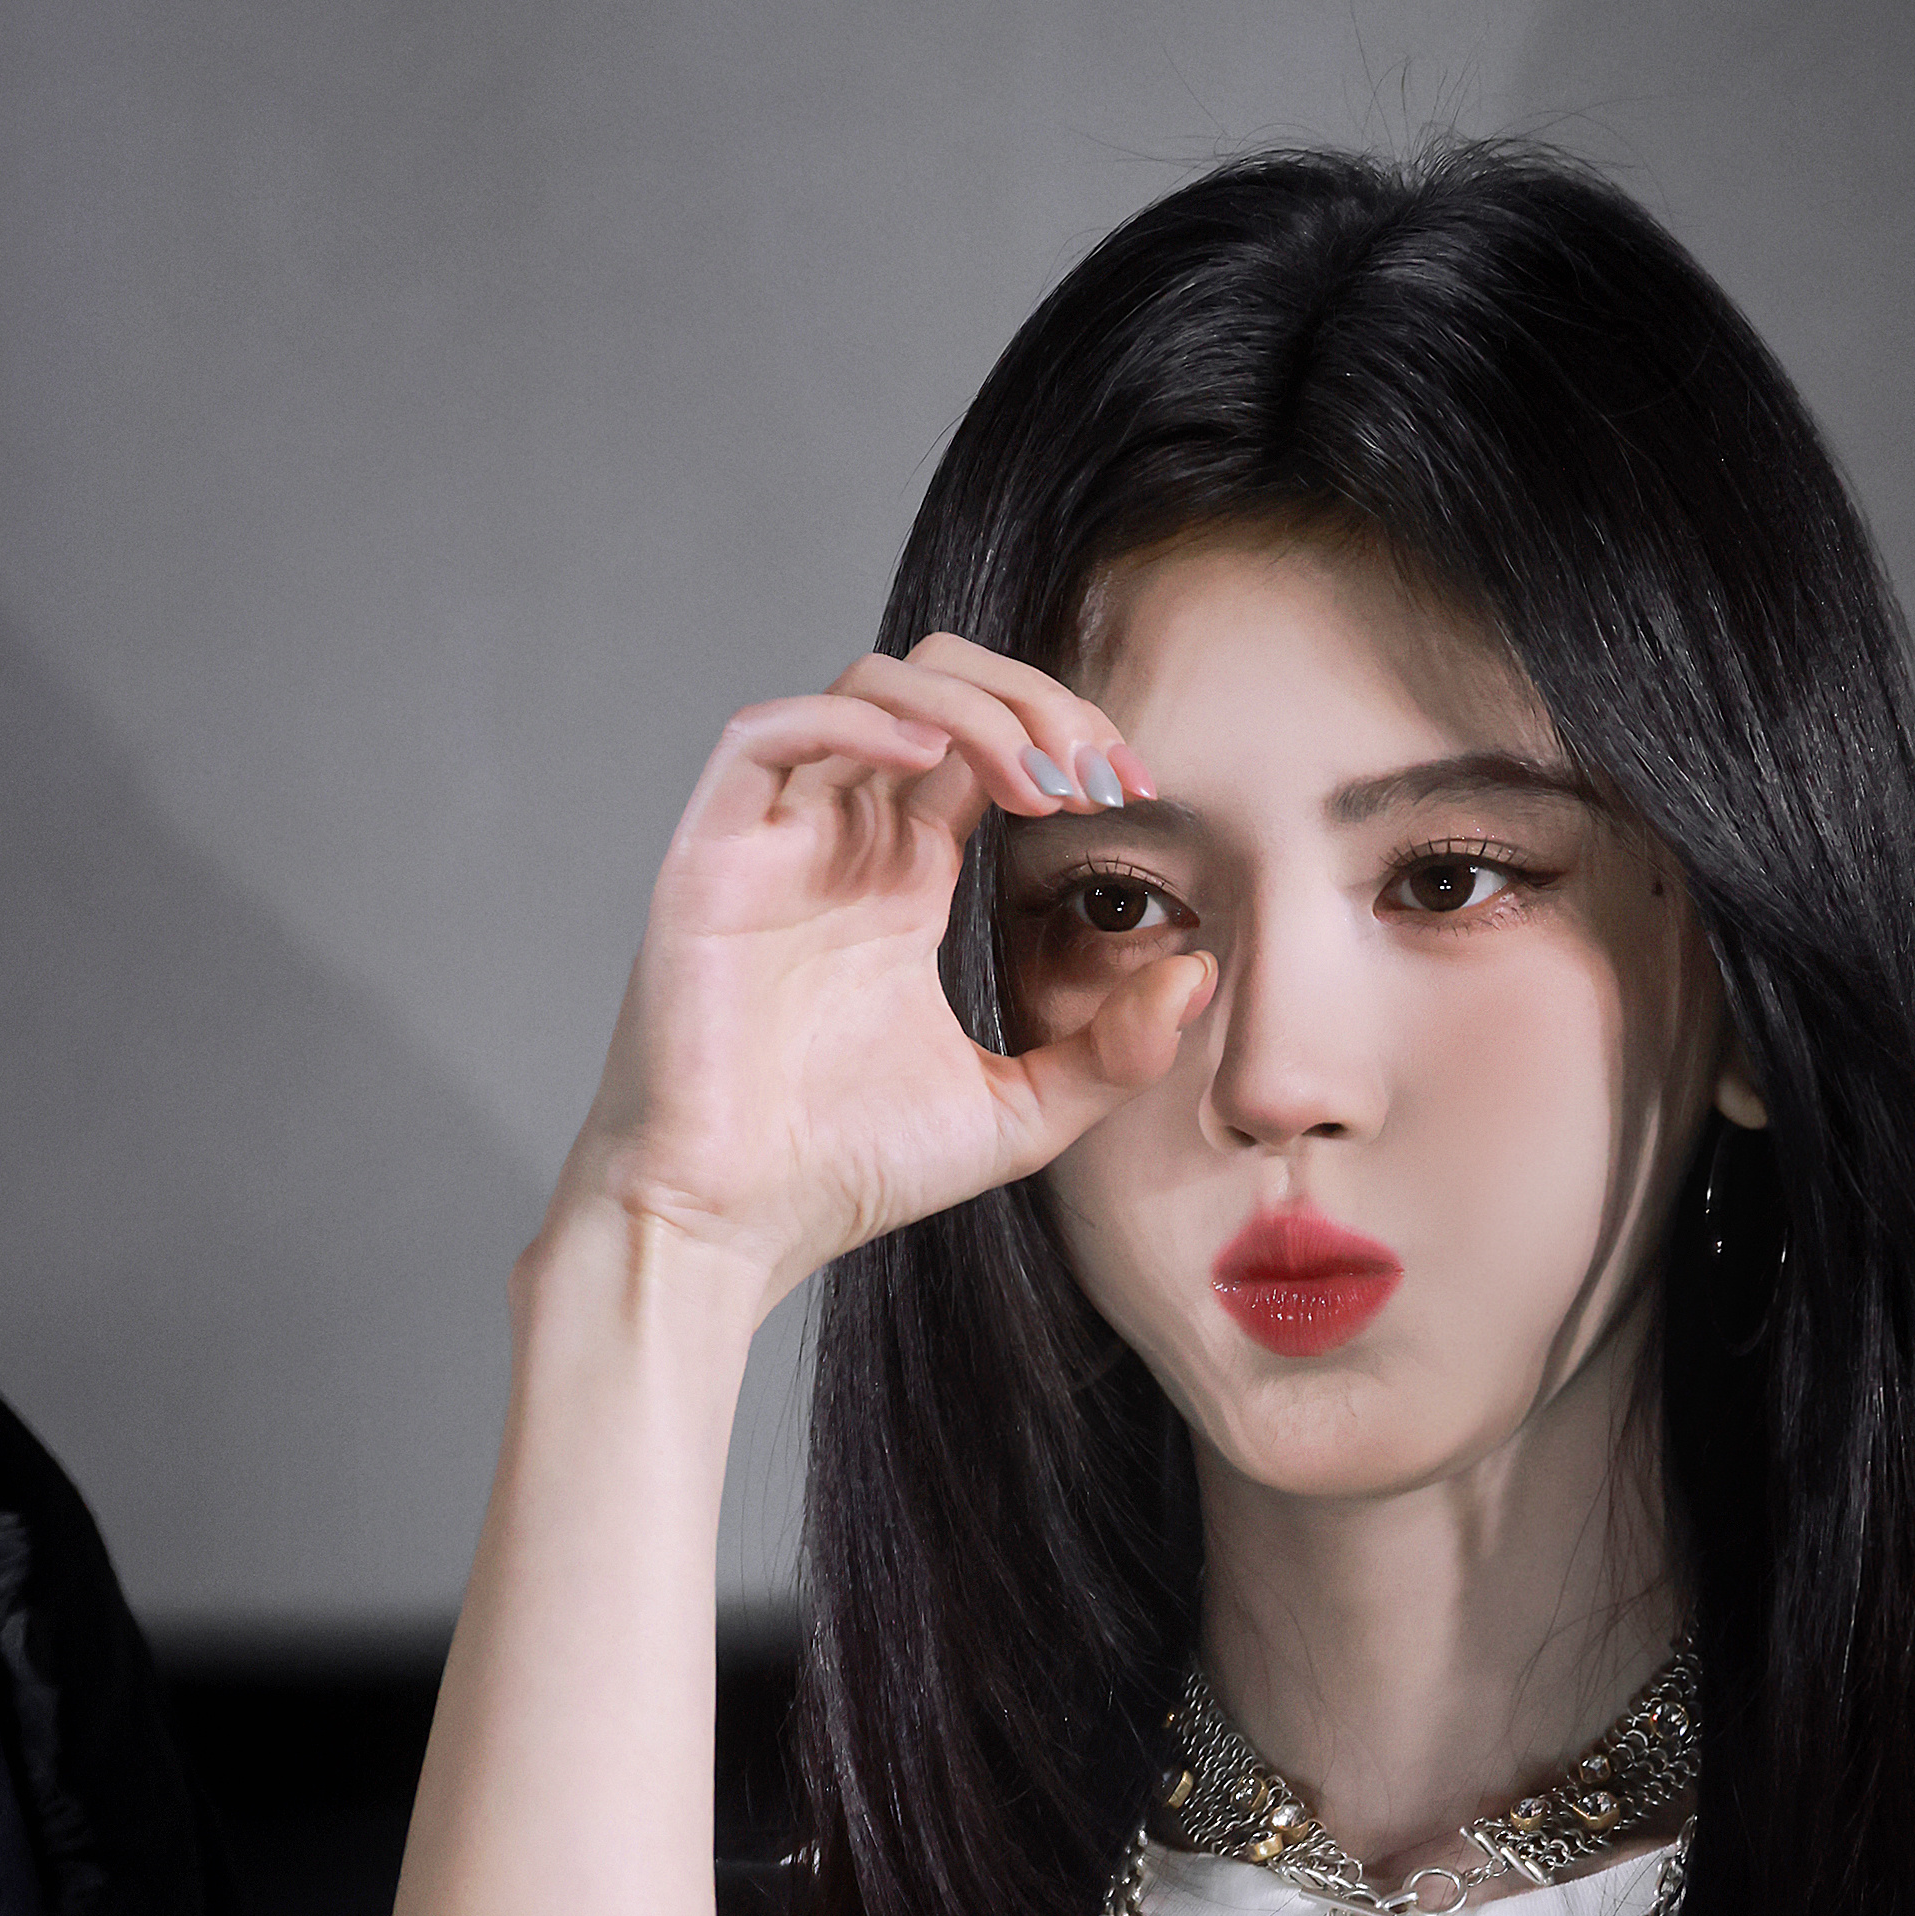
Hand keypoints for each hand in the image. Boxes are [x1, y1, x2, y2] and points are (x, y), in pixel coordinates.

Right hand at [538, 636, 1214, 1321]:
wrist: (727, 1226)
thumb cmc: (847, 1174)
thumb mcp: (1019, 1114)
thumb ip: (1112, 1052)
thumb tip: (1201, 971)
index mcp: (900, 878)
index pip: (985, 746)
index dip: (1066, 738)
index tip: (1137, 793)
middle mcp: (840, 841)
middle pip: (936, 689)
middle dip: (1034, 702)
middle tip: (1104, 774)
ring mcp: (775, 841)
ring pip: (869, 691)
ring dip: (970, 709)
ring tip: (1042, 780)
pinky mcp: (712, 857)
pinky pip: (767, 736)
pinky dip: (853, 722)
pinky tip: (930, 765)